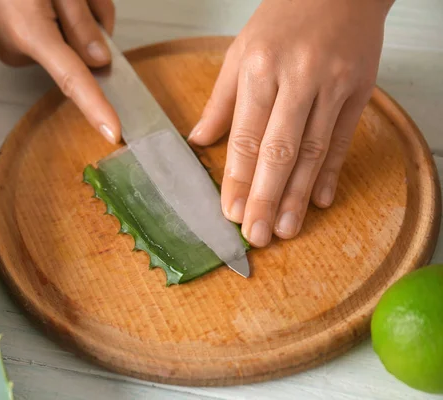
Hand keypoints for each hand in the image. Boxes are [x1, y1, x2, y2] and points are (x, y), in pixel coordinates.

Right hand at [0, 0, 120, 143]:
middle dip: (92, 23)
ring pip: (73, 40)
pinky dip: (67, 14)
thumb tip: (99, 62)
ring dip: (81, 13)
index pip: (72, 78)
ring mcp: (16, 44)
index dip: (95, 106)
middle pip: (80, 52)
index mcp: (30, 34)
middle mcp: (20, 48)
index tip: (112, 132)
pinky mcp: (17, 36)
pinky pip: (57, 34)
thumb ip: (82, 22)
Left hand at [188, 0, 393, 247]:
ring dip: (297, 196)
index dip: (238, 178)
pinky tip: (320, 201)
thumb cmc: (283, 20)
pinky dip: (331, 173)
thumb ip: (221, 101)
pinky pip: (343, 140)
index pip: (246, 136)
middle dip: (266, 198)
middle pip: (280, 150)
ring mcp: (333, 86)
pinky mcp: (359, 91)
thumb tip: (198, 141)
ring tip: (285, 229)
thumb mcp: (240, 53)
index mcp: (261, 69)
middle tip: (257, 236)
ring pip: (313, 151)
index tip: (231, 212)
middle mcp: (298, 79)